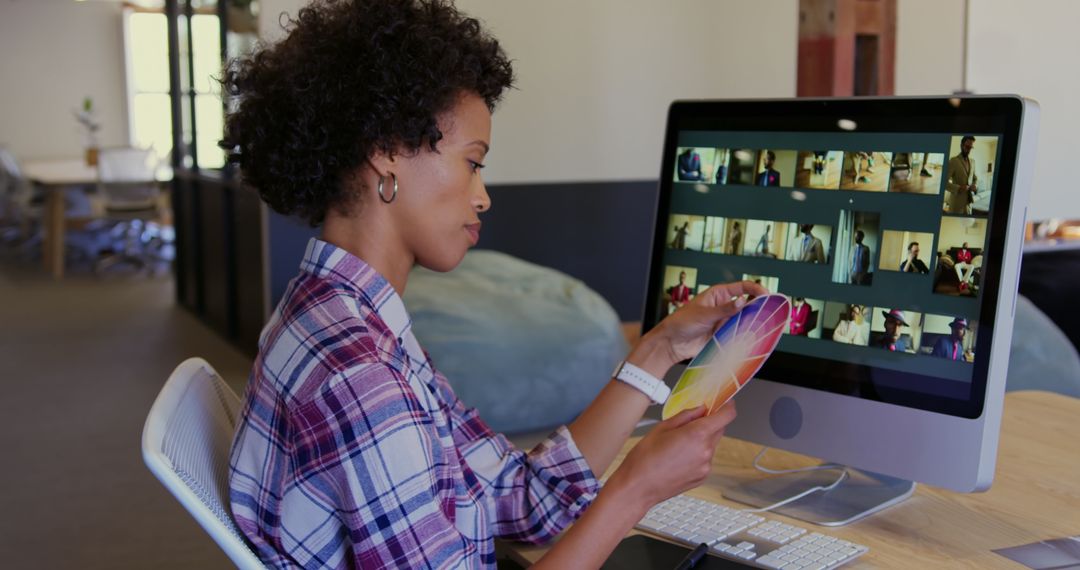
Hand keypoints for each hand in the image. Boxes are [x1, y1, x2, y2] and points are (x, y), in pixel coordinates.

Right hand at [606, 403, 736, 511]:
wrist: (638, 487)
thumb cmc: (644, 458)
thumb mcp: (662, 427)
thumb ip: (686, 415)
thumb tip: (700, 409)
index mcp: (696, 434)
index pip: (726, 416)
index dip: (728, 407)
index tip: (725, 403)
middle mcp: (705, 451)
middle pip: (719, 430)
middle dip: (709, 423)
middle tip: (690, 424)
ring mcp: (705, 466)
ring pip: (711, 445)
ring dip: (702, 440)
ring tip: (677, 445)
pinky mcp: (702, 477)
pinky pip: (705, 459)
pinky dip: (697, 454)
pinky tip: (679, 457)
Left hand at [628, 281, 768, 376]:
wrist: (671, 343)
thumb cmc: (682, 322)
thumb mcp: (704, 314)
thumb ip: (725, 310)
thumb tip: (743, 301)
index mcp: (719, 294)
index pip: (742, 287)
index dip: (756, 289)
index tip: (767, 295)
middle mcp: (724, 306)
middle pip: (747, 304)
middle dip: (759, 307)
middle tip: (770, 314)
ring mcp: (724, 321)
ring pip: (745, 320)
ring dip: (753, 323)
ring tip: (762, 327)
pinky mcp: (723, 335)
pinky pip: (738, 334)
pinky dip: (745, 336)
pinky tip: (752, 339)